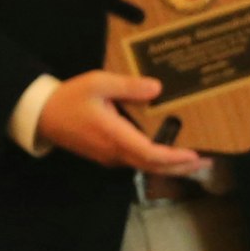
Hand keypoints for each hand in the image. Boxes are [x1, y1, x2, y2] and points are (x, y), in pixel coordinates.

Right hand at [37, 71, 205, 171]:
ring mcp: (111, 157)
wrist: (43, 116)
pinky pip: (137, 162)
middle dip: (181, 167)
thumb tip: (157, 88)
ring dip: (170, 166)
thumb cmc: (70, 98)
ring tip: (193, 160)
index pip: (150, 154)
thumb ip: (128, 87)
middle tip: (207, 161)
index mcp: (115, 136)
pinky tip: (167, 152)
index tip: (194, 155)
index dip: (174, 158)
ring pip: (145, 167)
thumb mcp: (98, 84)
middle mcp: (115, 153)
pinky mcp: (107, 155)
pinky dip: (156, 161)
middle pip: (153, 167)